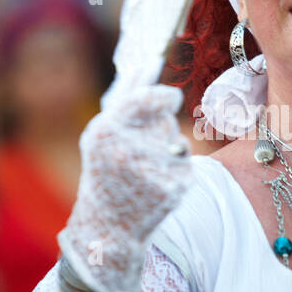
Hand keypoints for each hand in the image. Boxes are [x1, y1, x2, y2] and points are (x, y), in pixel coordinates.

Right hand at [59, 84, 193, 291]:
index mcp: (106, 132)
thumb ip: (127, 97)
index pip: (149, 99)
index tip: (171, 97)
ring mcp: (151, 171)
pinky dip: (177, 174)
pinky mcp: (173, 189)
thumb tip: (148, 61)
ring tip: (144, 175)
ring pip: (179, 144)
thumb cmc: (105, 175)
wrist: (107, 230)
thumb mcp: (104, 135)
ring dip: (169, 153)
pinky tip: (156, 189)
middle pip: (165, 122)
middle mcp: (128, 150)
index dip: (164, 96)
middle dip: (159, 132)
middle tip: (139, 155)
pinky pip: (187, 167)